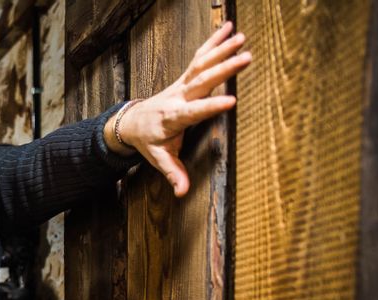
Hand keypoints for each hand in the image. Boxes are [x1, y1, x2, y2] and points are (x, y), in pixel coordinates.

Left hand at [110, 21, 251, 196]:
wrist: (131, 122)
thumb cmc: (148, 142)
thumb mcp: (159, 160)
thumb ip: (173, 174)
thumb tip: (181, 192)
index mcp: (173, 118)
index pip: (193, 112)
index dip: (210, 106)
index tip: (231, 100)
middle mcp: (177, 97)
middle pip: (201, 81)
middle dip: (223, 70)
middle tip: (246, 58)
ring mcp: (181, 84)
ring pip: (201, 64)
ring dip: (221, 49)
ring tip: (242, 37)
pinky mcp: (185, 76)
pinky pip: (199, 56)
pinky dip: (213, 41)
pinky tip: (229, 27)